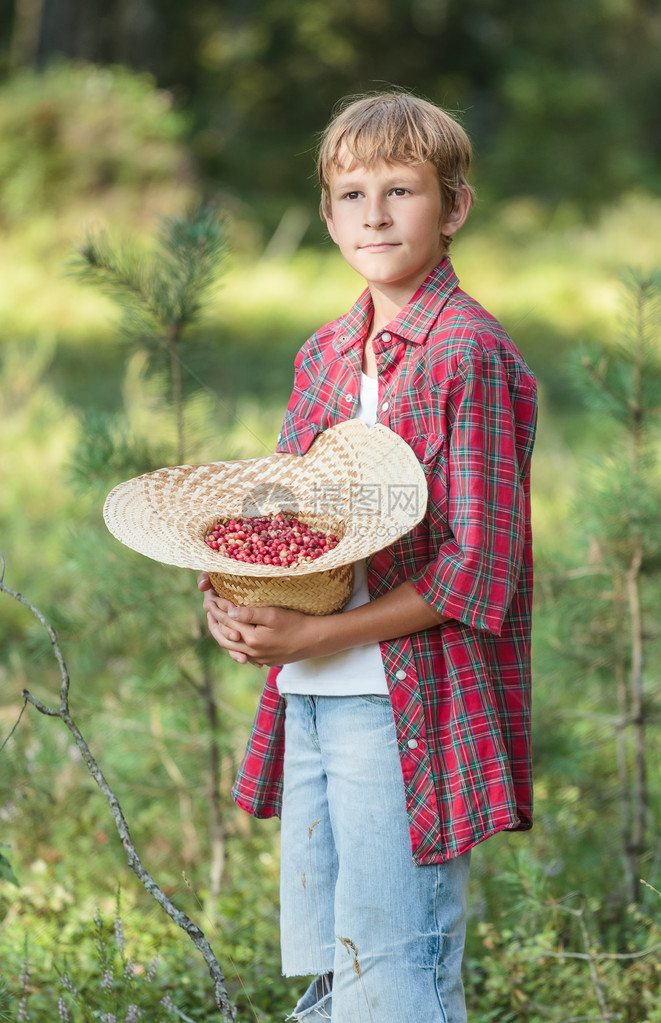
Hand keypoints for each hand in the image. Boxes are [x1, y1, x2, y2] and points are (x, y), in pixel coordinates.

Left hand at [200, 581, 319, 666]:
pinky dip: (234, 643)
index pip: (227, 621)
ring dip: (221, 634)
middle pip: (223, 638)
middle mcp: (252, 652)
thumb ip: (250, 613)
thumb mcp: (274, 614)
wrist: (314, 640)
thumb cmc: (296, 623)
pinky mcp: (264, 660)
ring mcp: (258, 658)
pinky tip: (234, 636)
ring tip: (216, 622)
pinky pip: (242, 653)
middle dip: (213, 622)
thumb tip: (229, 611)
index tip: (209, 596)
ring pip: (231, 648)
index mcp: (252, 639)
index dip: (216, 608)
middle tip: (207, 608)